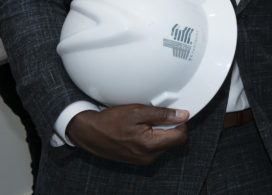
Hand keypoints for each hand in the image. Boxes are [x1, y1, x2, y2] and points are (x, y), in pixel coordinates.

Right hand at [66, 105, 188, 164]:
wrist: (89, 133)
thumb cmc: (109, 122)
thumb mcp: (137, 112)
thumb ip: (162, 115)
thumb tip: (182, 115)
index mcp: (150, 145)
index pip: (181, 137)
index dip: (180, 123)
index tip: (173, 114)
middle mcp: (148, 156)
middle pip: (173, 140)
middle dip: (168, 127)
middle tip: (153, 117)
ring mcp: (143, 159)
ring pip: (164, 143)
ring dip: (159, 131)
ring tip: (143, 123)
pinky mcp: (138, 159)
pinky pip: (154, 147)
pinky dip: (151, 137)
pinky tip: (139, 129)